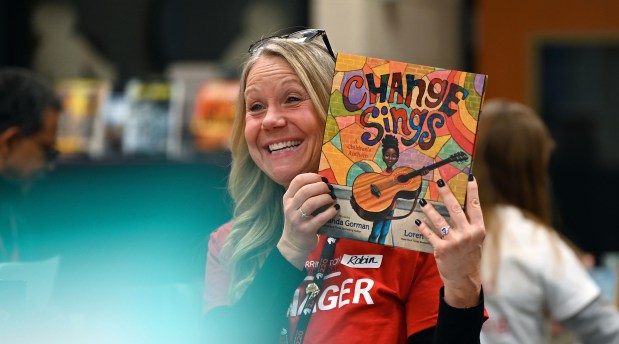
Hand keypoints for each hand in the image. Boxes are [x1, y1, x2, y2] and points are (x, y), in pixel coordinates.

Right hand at [277, 173, 337, 268]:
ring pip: (311, 203)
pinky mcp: (306, 230)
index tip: (322, 178)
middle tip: (330, 188)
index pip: (297, 181)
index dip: (312, 176)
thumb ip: (305, 194)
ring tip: (332, 197)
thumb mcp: (295, 206)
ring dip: (325, 198)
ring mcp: (297, 219)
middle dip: (320, 186)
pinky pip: (320, 218)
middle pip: (305, 190)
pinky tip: (335, 209)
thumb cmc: (299, 220)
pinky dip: (330, 212)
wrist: (294, 243)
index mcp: (288, 198)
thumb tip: (325, 182)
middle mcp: (290, 207)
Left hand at [416, 177, 484, 307]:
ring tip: (422, 200)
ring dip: (429, 209)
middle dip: (446, 193)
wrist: (464, 278)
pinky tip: (418, 220)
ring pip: (439, 220)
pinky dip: (423, 227)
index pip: (475, 206)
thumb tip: (459, 202)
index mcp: (478, 229)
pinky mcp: (442, 249)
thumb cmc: (469, 255)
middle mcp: (467, 234)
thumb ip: (469, 223)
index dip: (473, 191)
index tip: (469, 176)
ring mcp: (454, 242)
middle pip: (455, 208)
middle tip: (439, 181)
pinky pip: (429, 234)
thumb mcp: (475, 239)